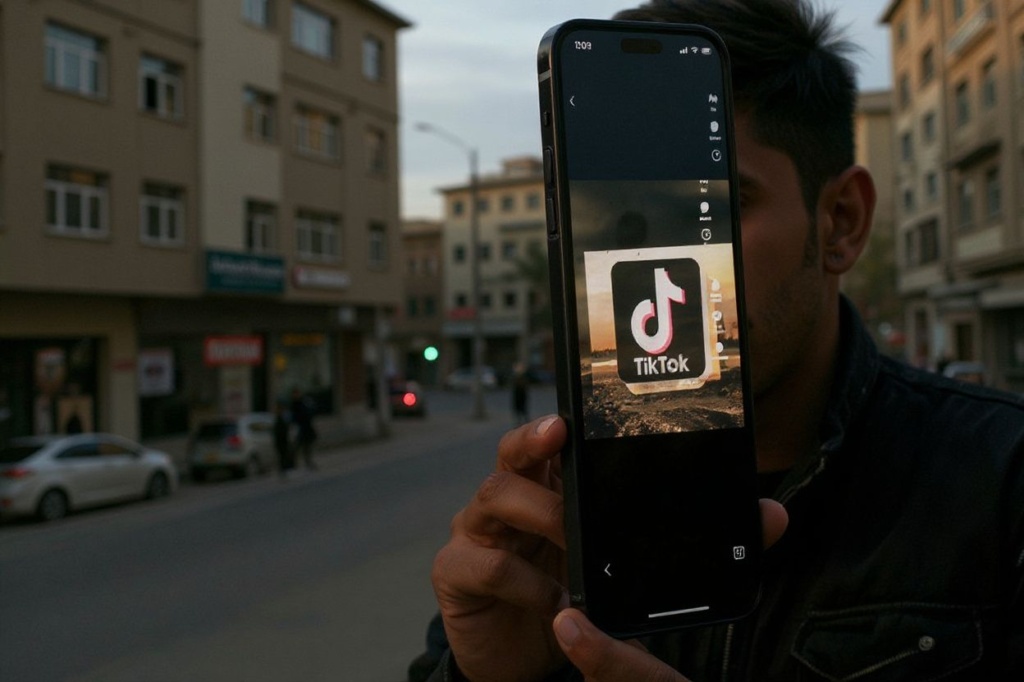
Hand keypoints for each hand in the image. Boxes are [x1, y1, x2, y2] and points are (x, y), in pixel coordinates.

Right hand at [432, 413, 789, 681]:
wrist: (524, 657)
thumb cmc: (574, 596)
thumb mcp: (629, 565)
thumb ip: (698, 537)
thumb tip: (772, 517)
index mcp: (549, 487)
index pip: (547, 442)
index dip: (552, 424)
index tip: (570, 417)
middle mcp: (509, 501)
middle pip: (509, 453)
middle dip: (531, 440)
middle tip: (559, 437)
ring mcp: (477, 533)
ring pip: (492, 497)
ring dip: (539, 516)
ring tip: (574, 548)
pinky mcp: (458, 573)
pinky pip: (482, 563)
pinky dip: (522, 580)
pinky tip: (553, 601)